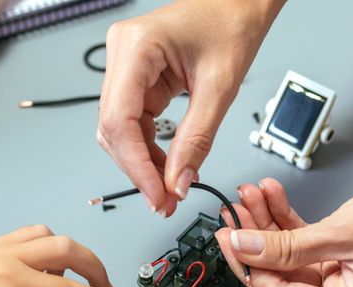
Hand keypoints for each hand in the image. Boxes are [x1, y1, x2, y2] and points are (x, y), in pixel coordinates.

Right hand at [97, 0, 282, 215]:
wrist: (239, 3)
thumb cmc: (231, 24)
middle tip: (163, 201)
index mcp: (137, 46)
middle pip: (113, 129)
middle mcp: (121, 53)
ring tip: (169, 190)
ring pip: (120, 131)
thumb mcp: (219, 88)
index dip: (135, 164)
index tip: (155, 194)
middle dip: (138, 169)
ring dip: (142, 163)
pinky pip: (134, 123)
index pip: (119, 119)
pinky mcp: (136, 78)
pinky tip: (168, 167)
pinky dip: (150, 149)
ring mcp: (126, 66)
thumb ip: (197, 139)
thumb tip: (177, 182)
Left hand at [215, 164, 352, 286]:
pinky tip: (270, 196)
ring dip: (267, 224)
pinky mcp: (344, 250)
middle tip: (232, 217)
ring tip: (250, 196)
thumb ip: (285, 246)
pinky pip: (304, 239)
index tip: (229, 243)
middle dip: (254, 241)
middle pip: (281, 274)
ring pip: (289, 253)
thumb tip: (245, 248)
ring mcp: (343, 272)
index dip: (250, 270)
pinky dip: (285, 219)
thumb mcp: (338, 232)